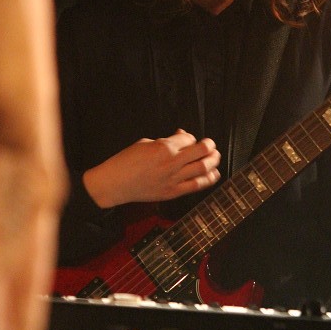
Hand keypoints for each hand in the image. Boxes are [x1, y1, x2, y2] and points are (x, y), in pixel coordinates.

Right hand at [83, 129, 220, 207]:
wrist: (115, 184)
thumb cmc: (126, 161)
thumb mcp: (145, 142)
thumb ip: (166, 140)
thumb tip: (182, 136)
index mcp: (163, 148)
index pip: (188, 139)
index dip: (191, 137)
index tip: (188, 139)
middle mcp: (171, 163)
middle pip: (201, 152)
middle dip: (210, 147)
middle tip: (212, 145)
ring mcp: (172, 180)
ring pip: (202, 169)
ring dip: (213, 161)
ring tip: (216, 157)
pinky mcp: (172, 193)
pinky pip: (195, 186)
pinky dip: (208, 179)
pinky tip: (214, 174)